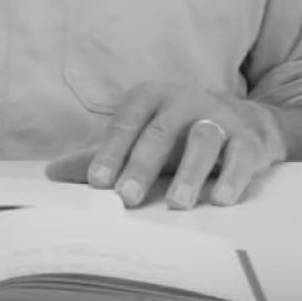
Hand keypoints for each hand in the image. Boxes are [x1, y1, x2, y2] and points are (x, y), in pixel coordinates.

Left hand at [45, 82, 287, 209]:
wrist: (249, 122)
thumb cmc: (181, 132)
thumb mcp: (143, 136)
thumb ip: (103, 155)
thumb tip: (51, 173)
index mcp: (153, 97)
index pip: (127, 122)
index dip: (111, 151)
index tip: (97, 183)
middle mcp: (186, 101)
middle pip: (161, 132)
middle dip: (143, 165)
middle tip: (128, 197)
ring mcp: (221, 118)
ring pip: (203, 140)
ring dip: (190, 172)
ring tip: (178, 203)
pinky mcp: (250, 140)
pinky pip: (241, 156)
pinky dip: (232, 176)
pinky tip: (221, 199)